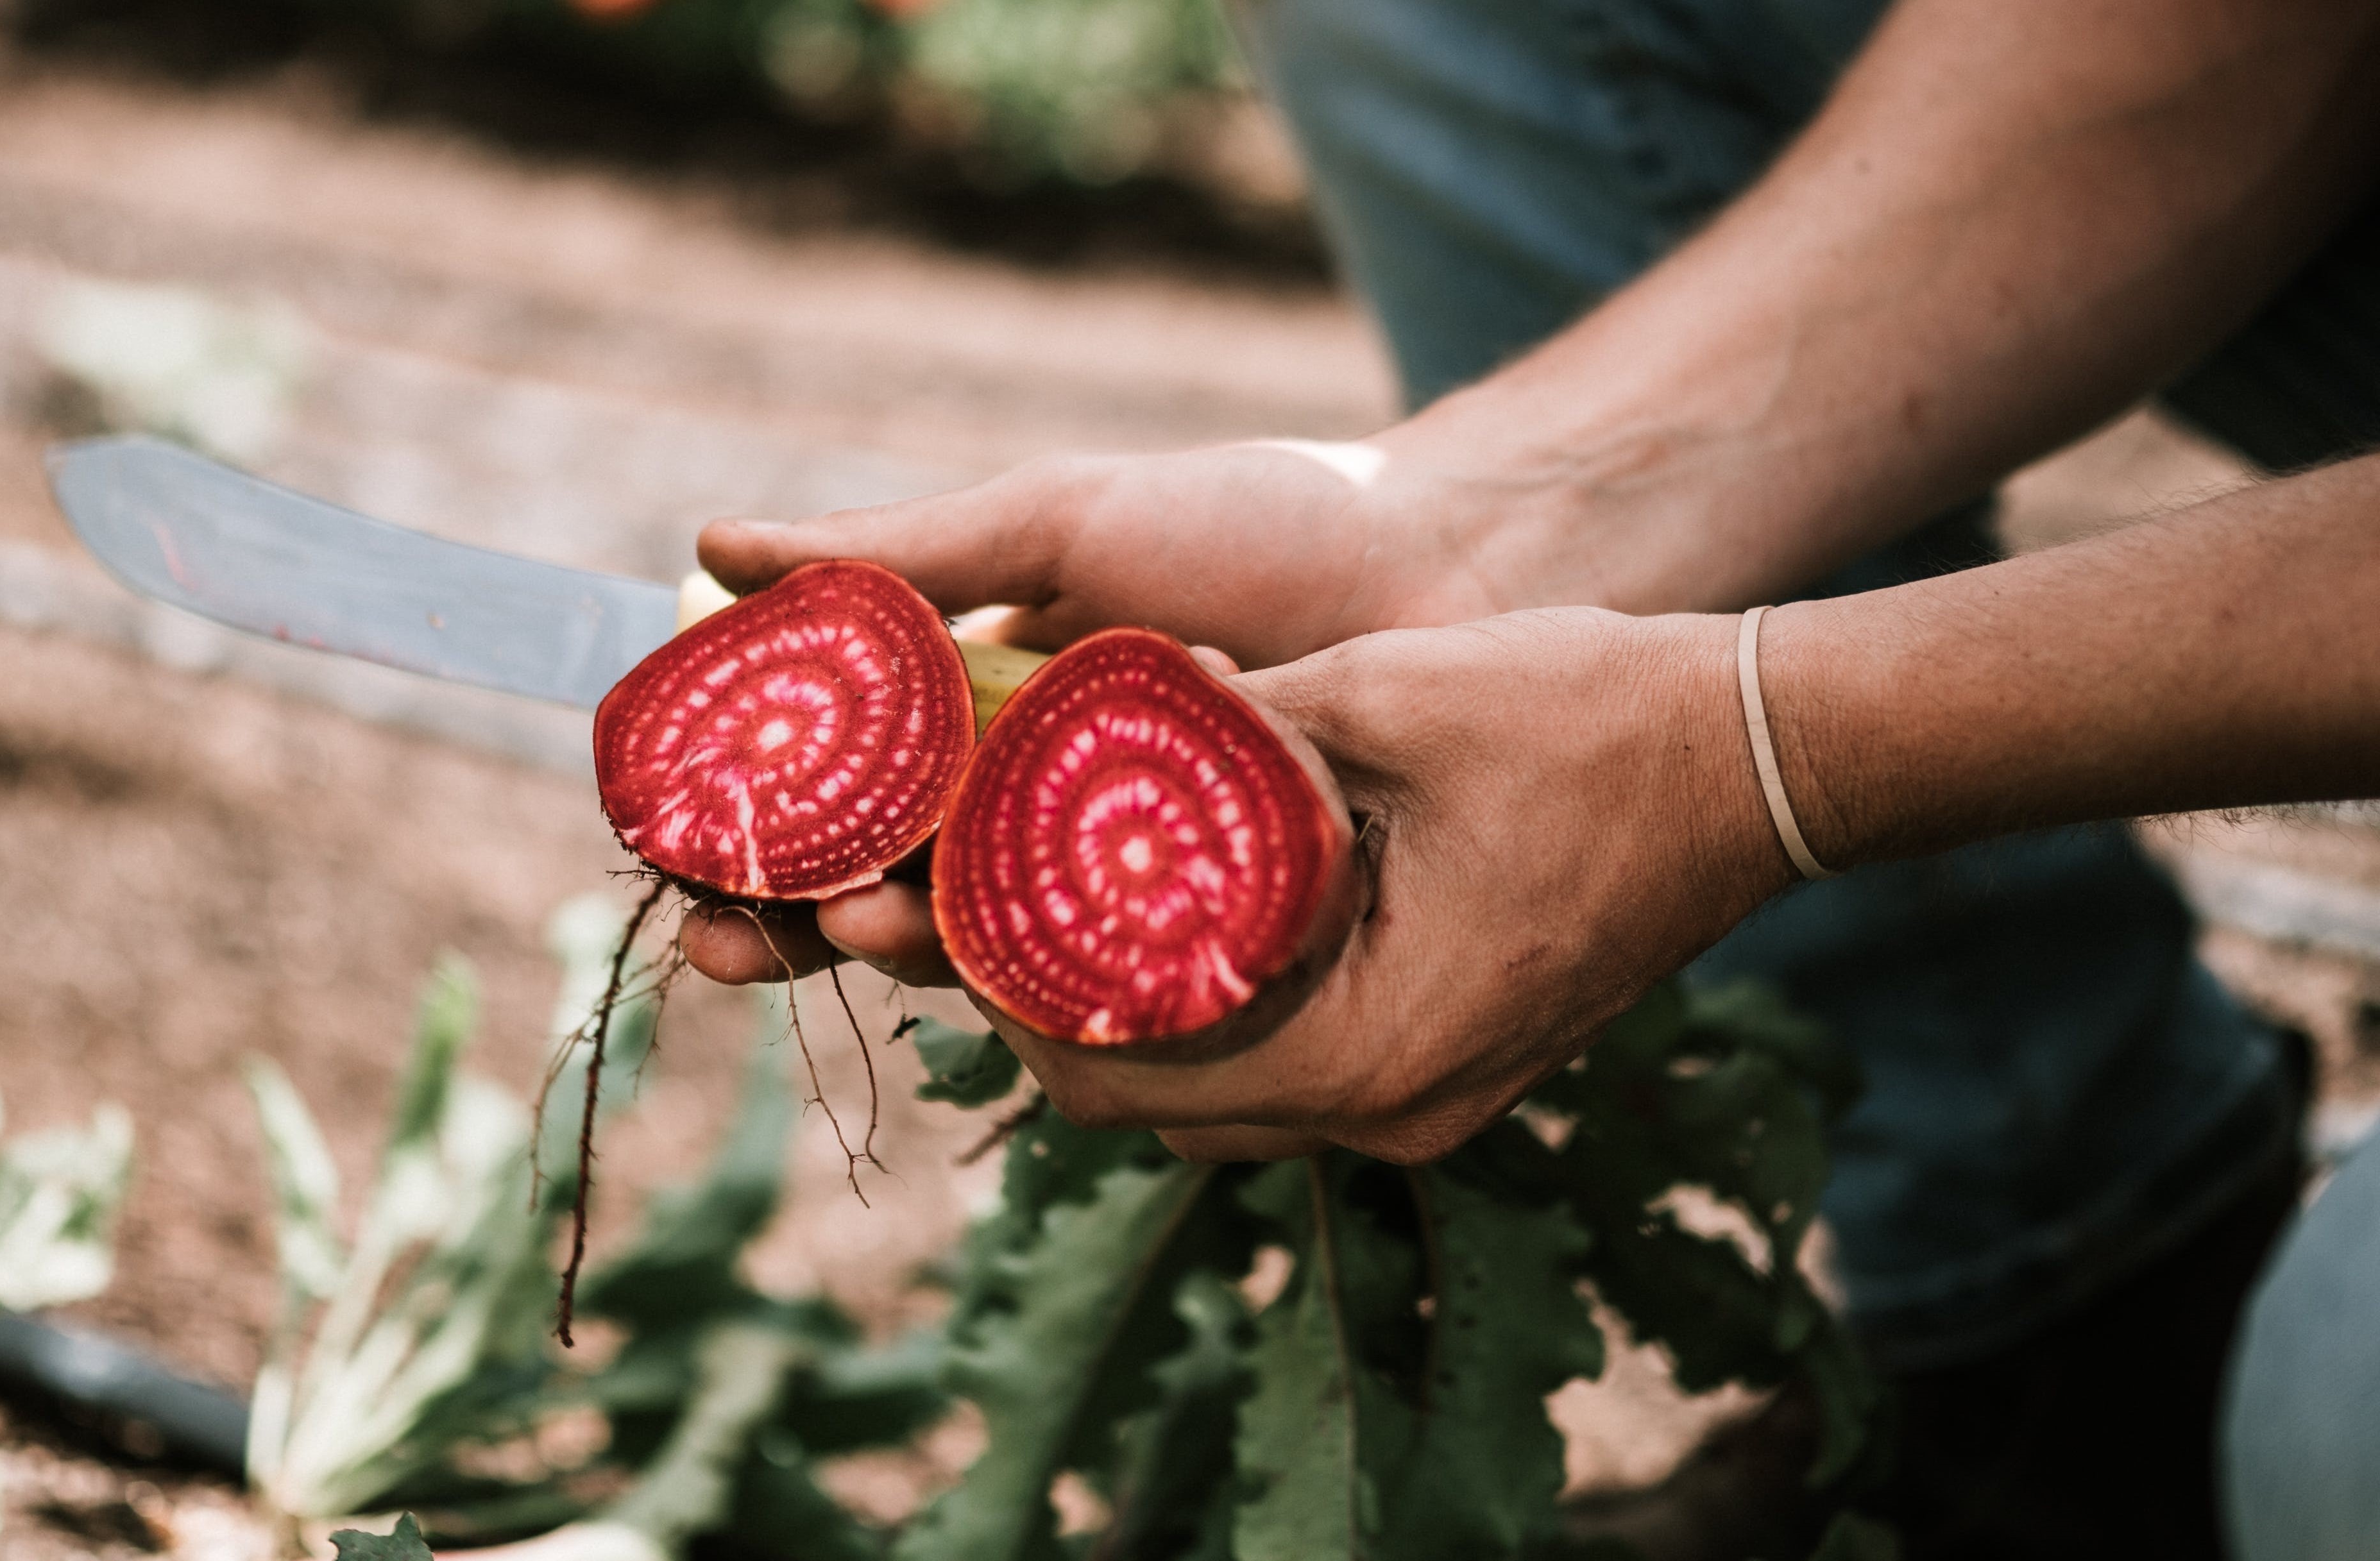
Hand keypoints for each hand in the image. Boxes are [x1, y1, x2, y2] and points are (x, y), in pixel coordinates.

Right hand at [676, 429, 1642, 988]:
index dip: (740, 827)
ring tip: (860, 930)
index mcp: (973, 713)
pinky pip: (1094, 980)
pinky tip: (989, 980)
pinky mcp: (1199, 933)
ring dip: (894, 952)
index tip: (671, 843)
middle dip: (789, 922)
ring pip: (969, 946)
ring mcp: (1112, 877)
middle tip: (728, 937)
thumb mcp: (1059, 523)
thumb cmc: (1260, 526)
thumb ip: (897, 552)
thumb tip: (710, 544)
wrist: (1450, 566)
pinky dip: (1032, 986)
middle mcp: (1028, 806)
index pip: (823, 789)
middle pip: (871, 888)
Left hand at [691, 609, 1793, 1163]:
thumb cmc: (1590, 714)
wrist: (1757, 757)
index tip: (936, 901)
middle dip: (1042, 1010)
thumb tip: (1065, 717)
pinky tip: (1160, 913)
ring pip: (1208, 1095)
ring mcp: (1424, 1098)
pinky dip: (1203, 1004)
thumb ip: (1217, 731)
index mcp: (1372, 1046)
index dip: (1006, 995)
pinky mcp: (1442, 1064)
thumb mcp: (1379, 694)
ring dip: (1119, 1012)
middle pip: (1149, 1105)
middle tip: (958, 901)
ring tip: (1035, 903)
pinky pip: (1279, 1065)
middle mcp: (1392, 1107)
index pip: (1121, 1075)